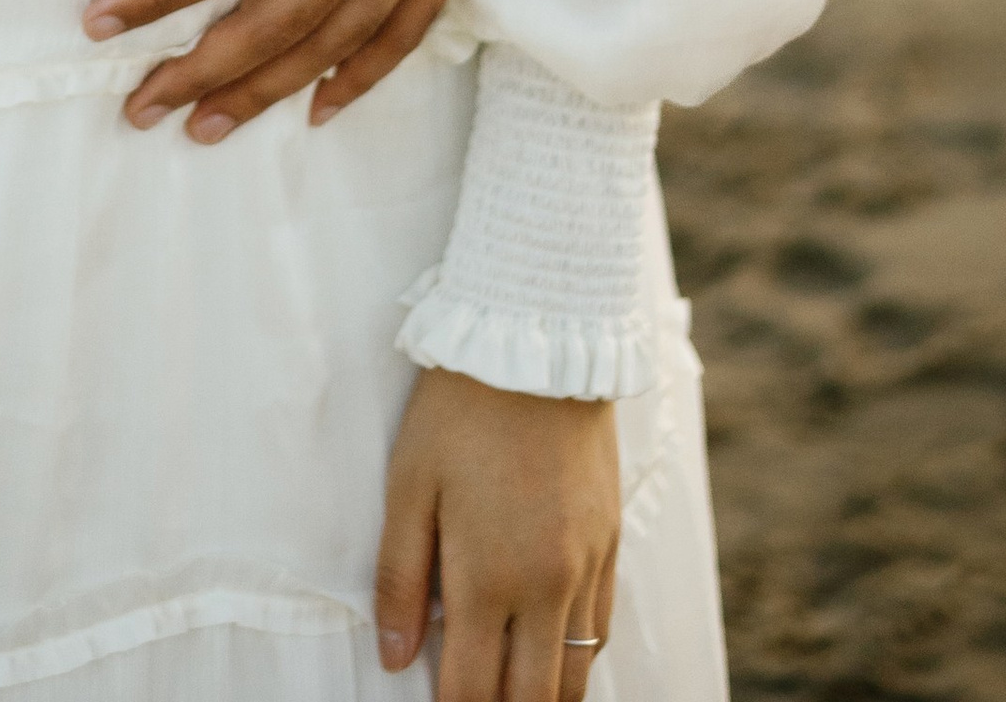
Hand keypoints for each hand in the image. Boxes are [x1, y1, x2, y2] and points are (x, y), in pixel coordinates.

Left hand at [376, 367, 619, 697]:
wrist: (537, 339)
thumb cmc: (459, 409)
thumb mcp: (409, 485)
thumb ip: (401, 580)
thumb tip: (394, 658)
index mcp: (489, 578)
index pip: (474, 692)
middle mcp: (547, 586)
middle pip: (532, 699)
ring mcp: (587, 566)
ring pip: (577, 675)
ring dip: (544, 697)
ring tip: (512, 693)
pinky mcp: (612, 541)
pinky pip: (602, 628)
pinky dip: (578, 655)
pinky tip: (553, 651)